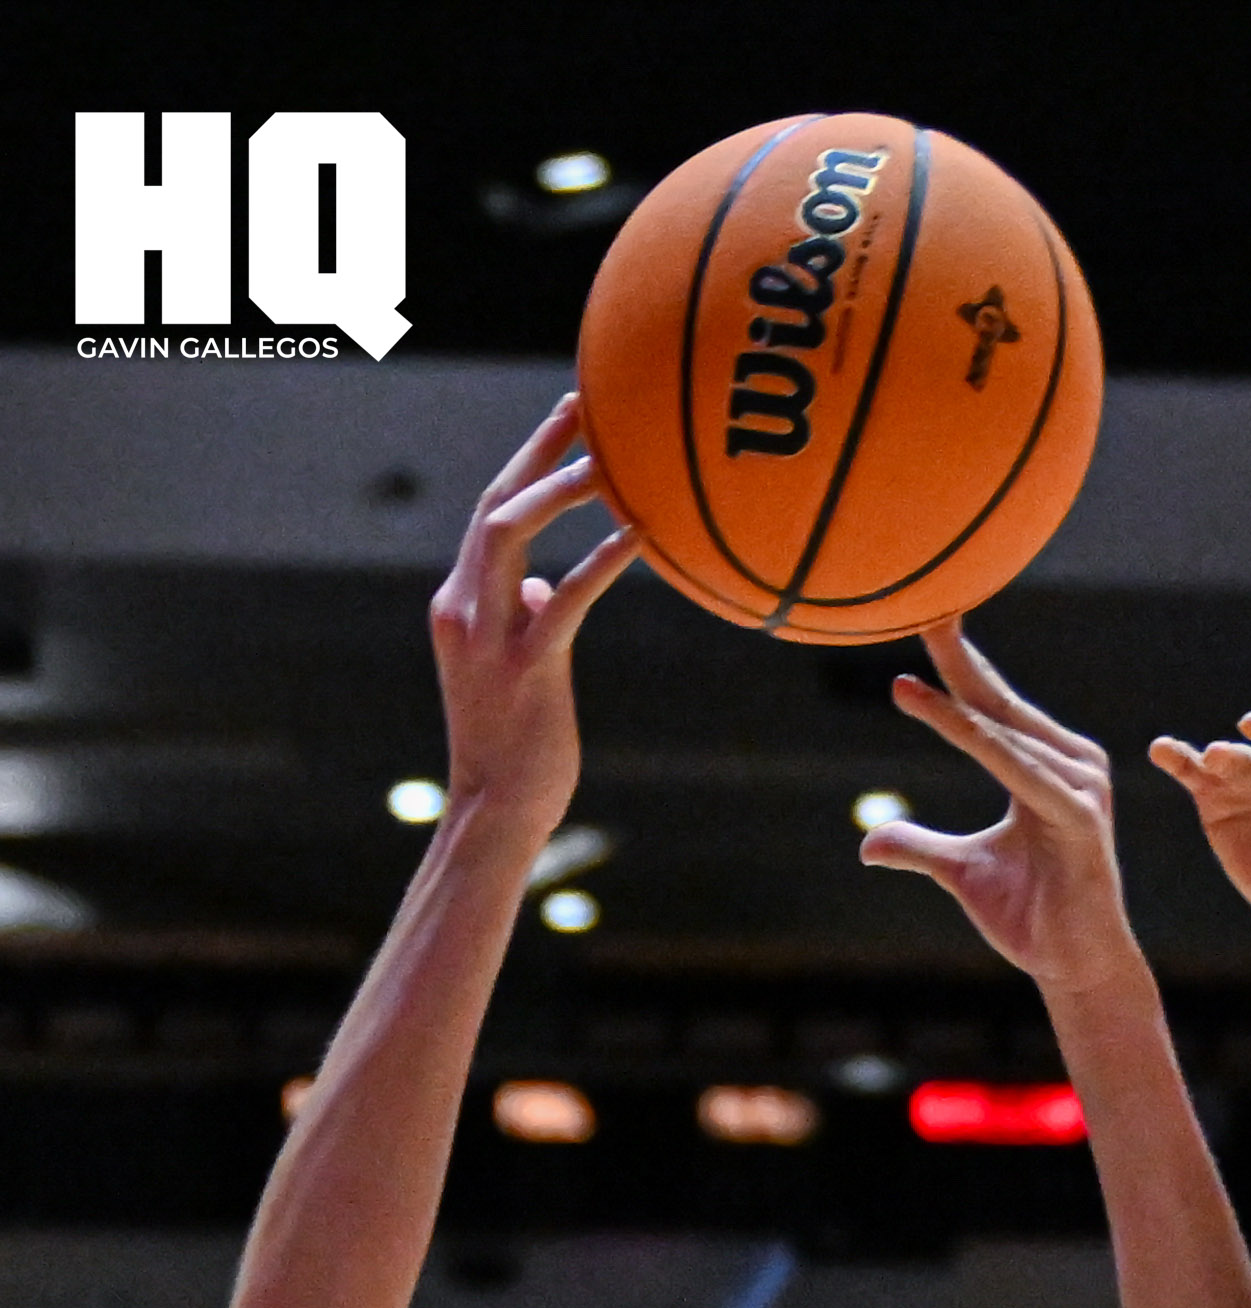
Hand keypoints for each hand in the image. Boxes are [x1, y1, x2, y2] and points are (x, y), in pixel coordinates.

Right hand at [428, 395, 638, 836]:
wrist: (496, 809)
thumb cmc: (517, 743)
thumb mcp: (517, 667)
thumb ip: (522, 615)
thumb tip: (542, 583)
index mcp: (460, 603)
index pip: (491, 514)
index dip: (529, 461)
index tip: (570, 418)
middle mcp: (462, 607)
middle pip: (495, 503)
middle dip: (540, 450)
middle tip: (588, 405)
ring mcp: (488, 636)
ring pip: (508, 534)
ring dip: (558, 490)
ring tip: (610, 460)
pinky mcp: (526, 668)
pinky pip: (564, 599)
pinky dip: (600, 562)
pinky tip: (640, 538)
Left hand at [871, 621, 1134, 993]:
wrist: (1075, 966)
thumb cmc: (1030, 916)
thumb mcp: (961, 871)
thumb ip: (920, 847)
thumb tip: (868, 843)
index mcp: (1050, 767)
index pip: (995, 707)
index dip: (959, 668)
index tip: (924, 620)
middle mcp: (1073, 766)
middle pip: (1003, 704)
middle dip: (961, 658)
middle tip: (924, 609)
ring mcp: (1081, 789)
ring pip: (1005, 735)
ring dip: (956, 705)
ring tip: (907, 682)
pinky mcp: (1081, 817)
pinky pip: (1017, 770)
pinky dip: (975, 741)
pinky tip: (939, 715)